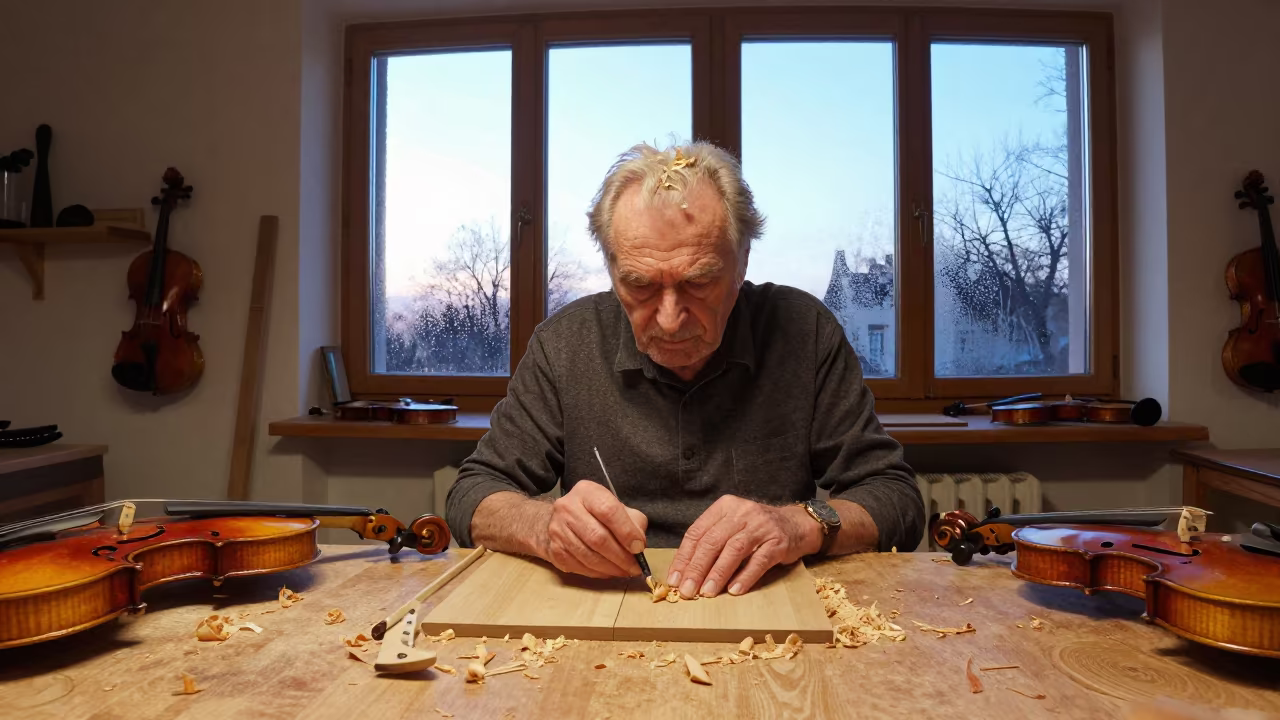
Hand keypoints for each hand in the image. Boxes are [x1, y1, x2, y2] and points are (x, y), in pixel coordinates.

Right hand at [539, 480, 648, 578]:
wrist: (563, 519)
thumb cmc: (596, 513)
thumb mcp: (617, 507)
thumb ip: (633, 522)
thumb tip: (638, 546)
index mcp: (587, 492)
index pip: (608, 510)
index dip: (626, 532)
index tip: (639, 548)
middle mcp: (568, 507)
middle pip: (597, 537)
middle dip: (620, 556)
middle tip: (634, 567)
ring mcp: (557, 529)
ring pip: (588, 555)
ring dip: (610, 568)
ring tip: (624, 572)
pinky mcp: (554, 549)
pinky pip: (579, 566)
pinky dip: (597, 573)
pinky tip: (608, 572)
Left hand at [666, 496, 823, 597]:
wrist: (796, 524)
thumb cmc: (756, 530)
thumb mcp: (732, 526)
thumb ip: (711, 542)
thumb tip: (685, 572)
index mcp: (724, 507)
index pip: (697, 532)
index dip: (684, 557)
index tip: (675, 579)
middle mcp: (742, 513)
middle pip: (713, 541)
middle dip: (697, 568)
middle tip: (687, 590)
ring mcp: (761, 526)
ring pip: (733, 550)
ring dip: (718, 574)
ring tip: (707, 592)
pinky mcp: (778, 542)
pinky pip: (759, 560)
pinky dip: (745, 576)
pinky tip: (734, 590)